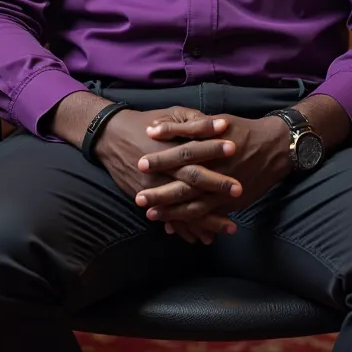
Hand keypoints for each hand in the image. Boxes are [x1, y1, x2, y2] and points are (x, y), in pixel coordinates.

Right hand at [94, 108, 241, 244]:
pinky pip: (169, 218)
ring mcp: (154, 188)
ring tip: (230, 227)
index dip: (213, 148)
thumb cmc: (147, 124)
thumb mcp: (170, 114)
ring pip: (183, 206)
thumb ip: (194, 121)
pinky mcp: (148, 201)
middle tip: (239, 190)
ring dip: (206, 219)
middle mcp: (162, 169)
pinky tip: (204, 237)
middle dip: (216, 186)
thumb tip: (220, 124)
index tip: (235, 148)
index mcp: (168, 146)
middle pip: (191, 179)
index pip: (194, 147)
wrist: (111, 138)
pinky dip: (186, 229)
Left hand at [136, 111, 291, 226]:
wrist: (273, 148)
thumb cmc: (239, 130)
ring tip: (152, 215)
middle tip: (139, 198)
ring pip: (194, 206)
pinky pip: (208, 217)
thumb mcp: (213, 121)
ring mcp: (224, 192)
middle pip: (185, 185)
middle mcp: (217, 172)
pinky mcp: (230, 204)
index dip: (160, 160)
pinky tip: (175, 227)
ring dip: (172, 213)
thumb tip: (154, 129)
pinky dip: (191, 223)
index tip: (140, 164)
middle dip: (161, 194)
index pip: (181, 154)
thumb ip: (184, 125)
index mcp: (212, 148)